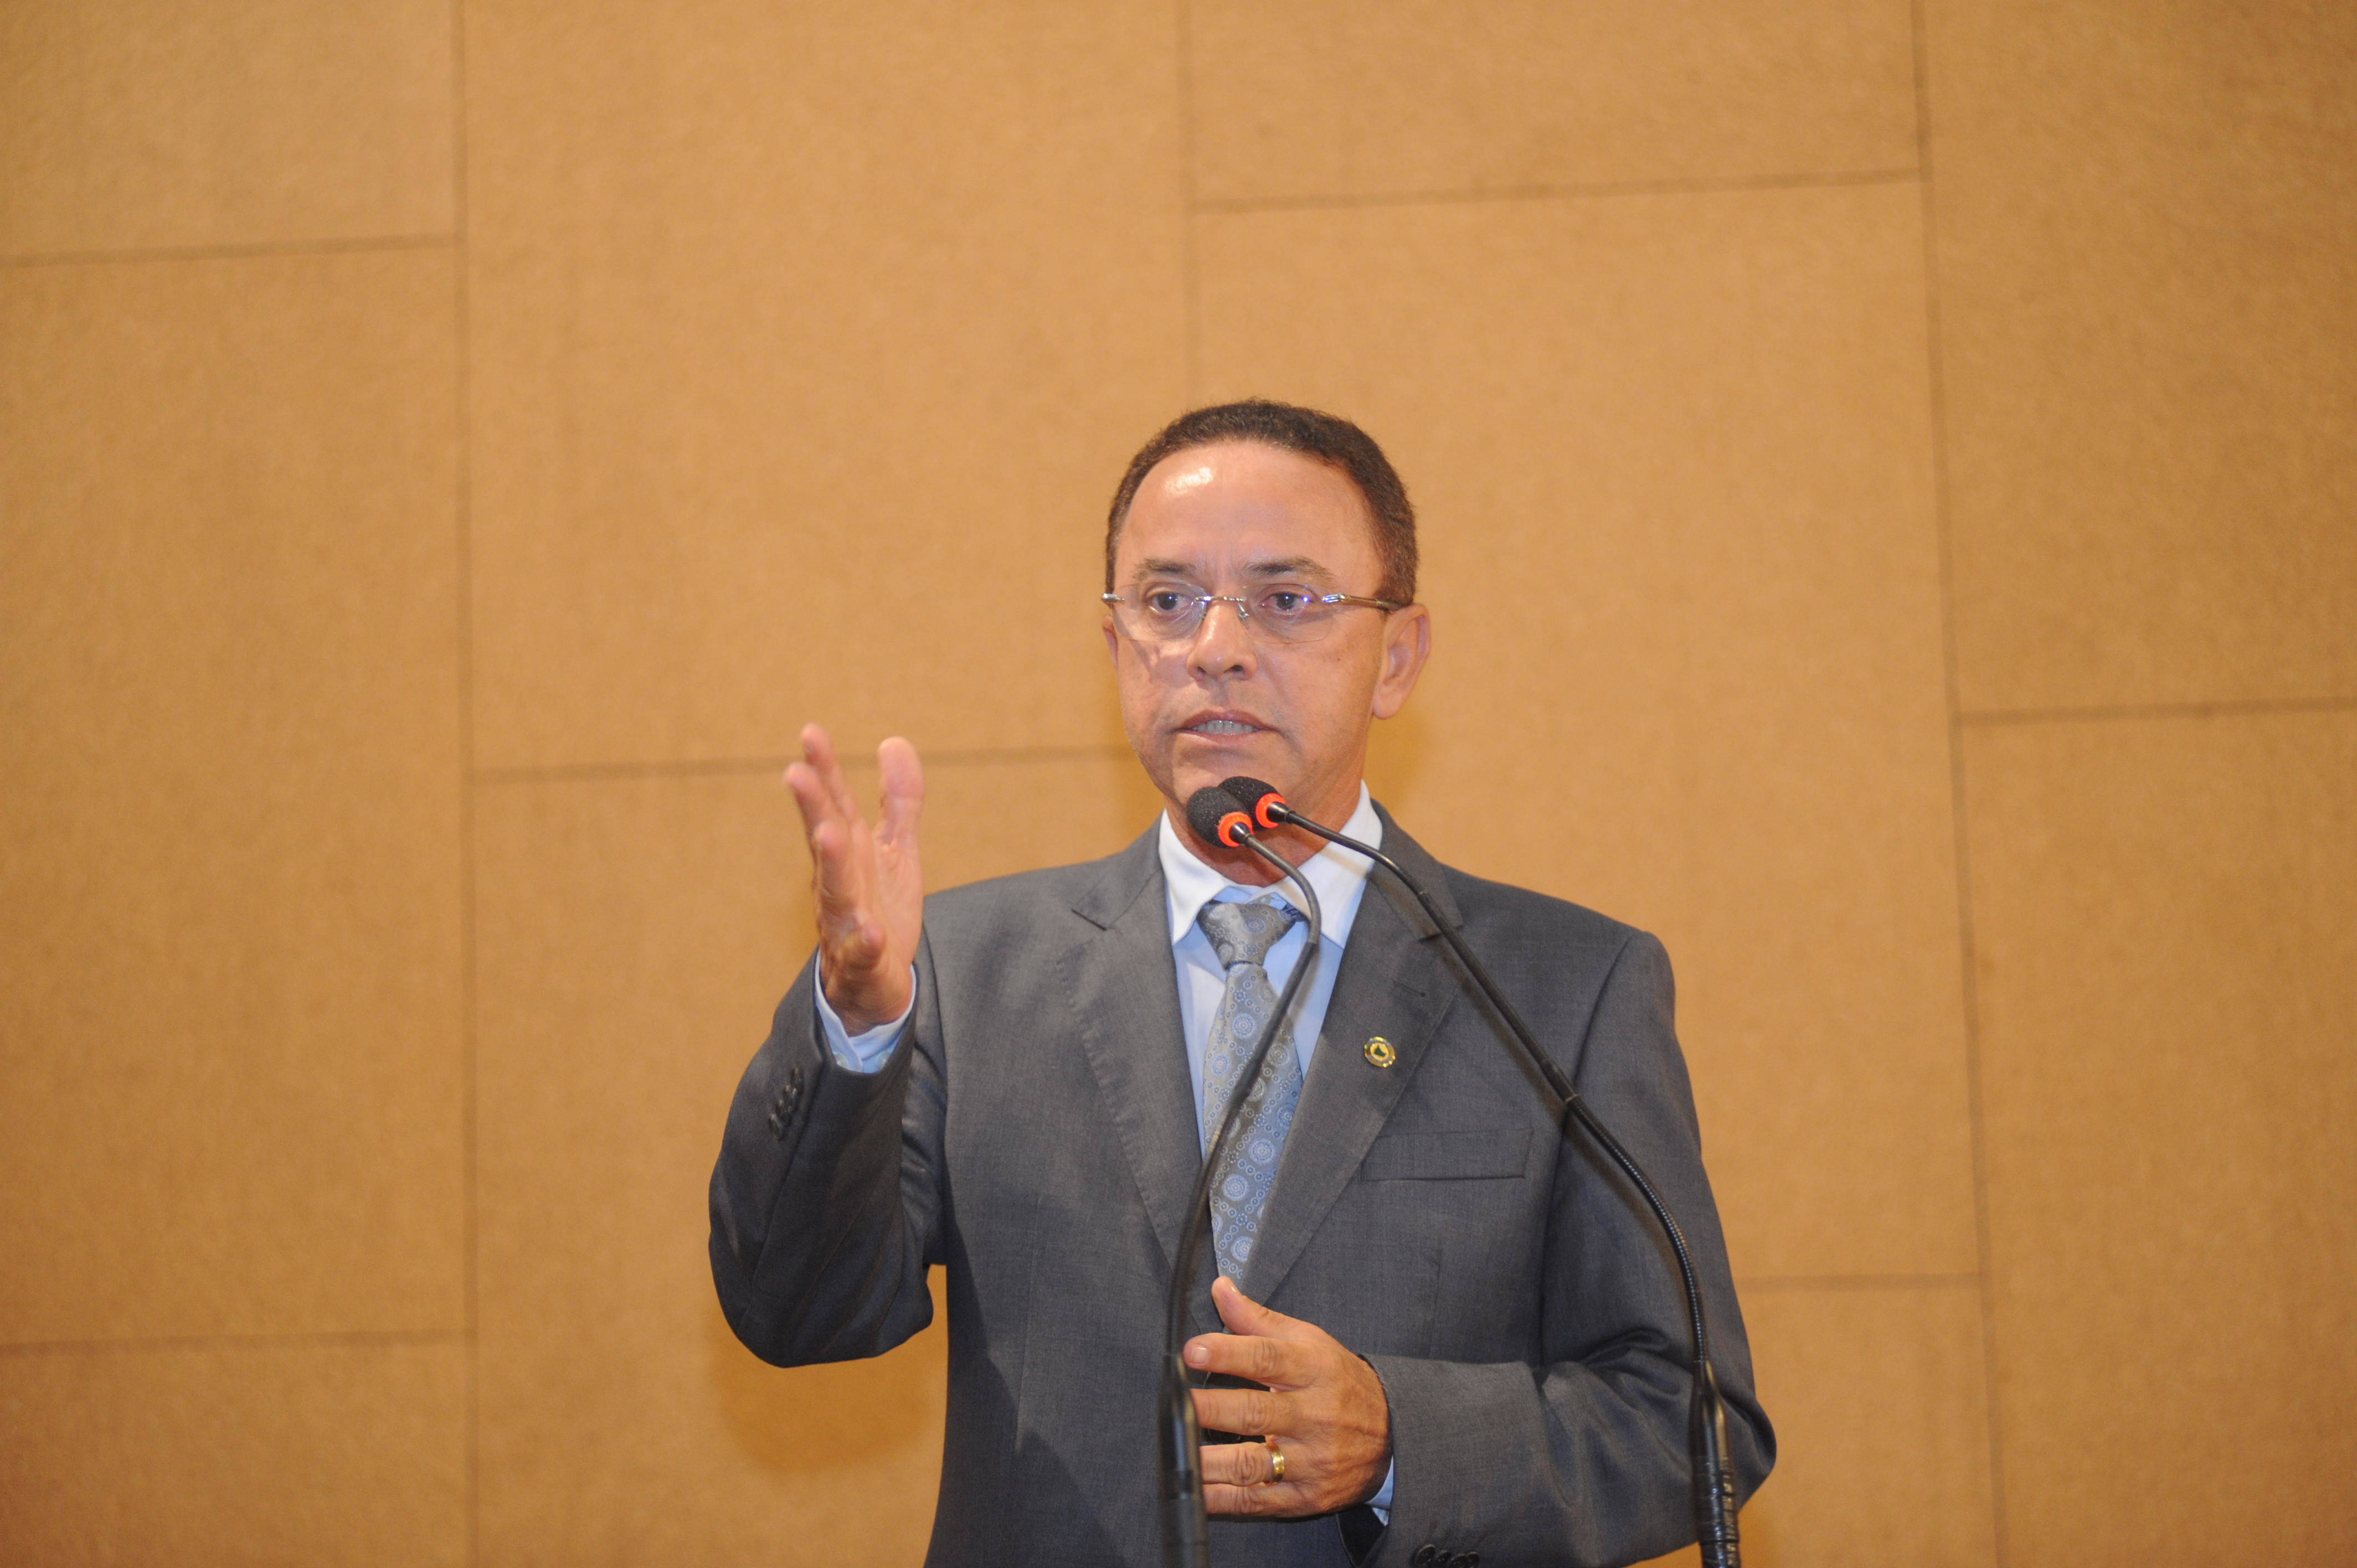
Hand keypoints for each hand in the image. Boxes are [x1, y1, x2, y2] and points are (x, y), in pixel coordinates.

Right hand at [783, 723, 923, 1032]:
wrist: (873, 983)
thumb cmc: (878, 909)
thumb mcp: (895, 849)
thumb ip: (898, 800)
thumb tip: (894, 741)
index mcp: (848, 851)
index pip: (834, 804)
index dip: (823, 768)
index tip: (810, 732)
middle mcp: (839, 881)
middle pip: (824, 838)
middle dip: (812, 806)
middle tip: (797, 772)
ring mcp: (845, 920)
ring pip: (835, 890)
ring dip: (831, 862)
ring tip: (829, 834)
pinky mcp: (862, 960)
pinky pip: (861, 952)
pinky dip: (864, 942)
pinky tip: (871, 932)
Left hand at [1186, 1277, 1392, 1517]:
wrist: (1394, 1438)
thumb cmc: (1340, 1383)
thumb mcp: (1309, 1343)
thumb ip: (1258, 1320)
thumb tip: (1220, 1289)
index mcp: (1315, 1371)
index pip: (1268, 1358)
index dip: (1228, 1353)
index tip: (1192, 1350)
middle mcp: (1314, 1416)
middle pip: (1257, 1412)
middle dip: (1213, 1408)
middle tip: (1178, 1403)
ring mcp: (1311, 1461)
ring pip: (1254, 1464)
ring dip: (1212, 1461)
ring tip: (1180, 1452)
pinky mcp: (1305, 1497)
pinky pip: (1258, 1501)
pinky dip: (1224, 1499)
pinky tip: (1199, 1491)